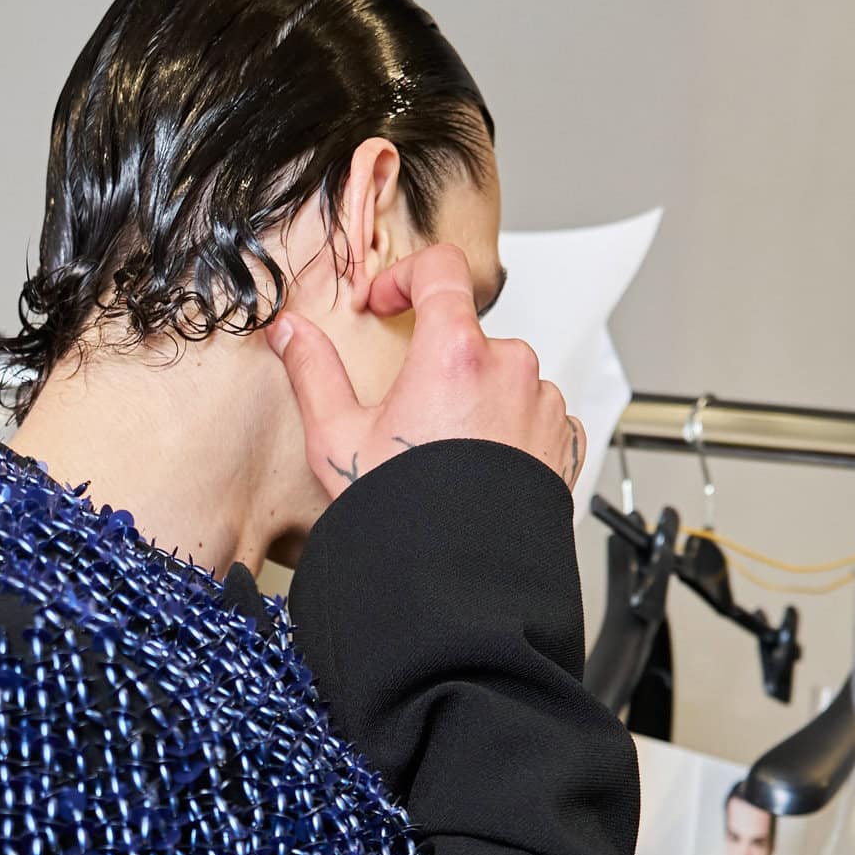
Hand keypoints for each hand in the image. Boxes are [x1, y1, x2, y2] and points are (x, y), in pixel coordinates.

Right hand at [265, 242, 585, 502]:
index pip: (440, 271)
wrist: (454, 583)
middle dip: (439, 363)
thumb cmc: (403, 514)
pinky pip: (537, 415)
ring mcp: (543, 405)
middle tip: (410, 416)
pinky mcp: (564, 441)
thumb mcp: (337, 438)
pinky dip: (512, 429)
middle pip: (470, 336)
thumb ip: (313, 372)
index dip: (405, 277)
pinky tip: (482, 465)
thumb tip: (290, 334)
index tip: (388, 305)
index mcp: (455, 352)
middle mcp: (510, 368)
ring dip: (478, 399)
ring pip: (505, 377)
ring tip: (447, 452)